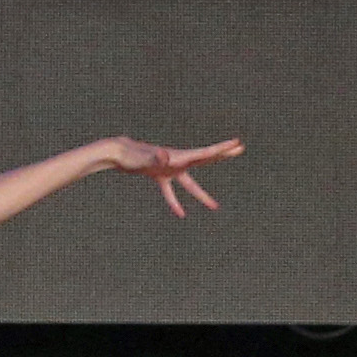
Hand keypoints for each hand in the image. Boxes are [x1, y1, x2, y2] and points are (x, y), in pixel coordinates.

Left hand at [103, 136, 242, 217]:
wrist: (116, 153)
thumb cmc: (129, 155)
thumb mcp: (144, 158)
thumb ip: (156, 158)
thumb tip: (165, 157)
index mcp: (179, 156)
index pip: (206, 153)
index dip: (223, 148)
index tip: (237, 142)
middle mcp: (177, 161)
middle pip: (205, 159)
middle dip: (223, 154)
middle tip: (240, 148)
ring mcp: (169, 169)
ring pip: (190, 184)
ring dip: (201, 195)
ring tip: (215, 207)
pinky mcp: (158, 176)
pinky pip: (170, 192)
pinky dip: (174, 202)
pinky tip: (180, 214)